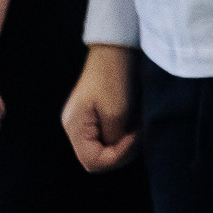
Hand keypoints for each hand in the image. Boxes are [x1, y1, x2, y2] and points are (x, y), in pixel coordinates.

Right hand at [62, 43, 138, 171]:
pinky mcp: (93, 114)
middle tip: (139, 132)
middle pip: (97, 157)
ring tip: (137, 124)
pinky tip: (132, 121)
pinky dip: (121, 133)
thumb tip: (115, 153)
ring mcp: (83, 120)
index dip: (117, 156)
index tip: (134, 138)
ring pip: (103, 146)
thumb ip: (114, 139)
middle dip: (121, 150)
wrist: (115, 50)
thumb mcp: (117, 112)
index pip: (92, 162)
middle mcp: (74, 126)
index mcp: (75, 127)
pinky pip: (106, 135)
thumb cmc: (114, 78)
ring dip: (123, 141)